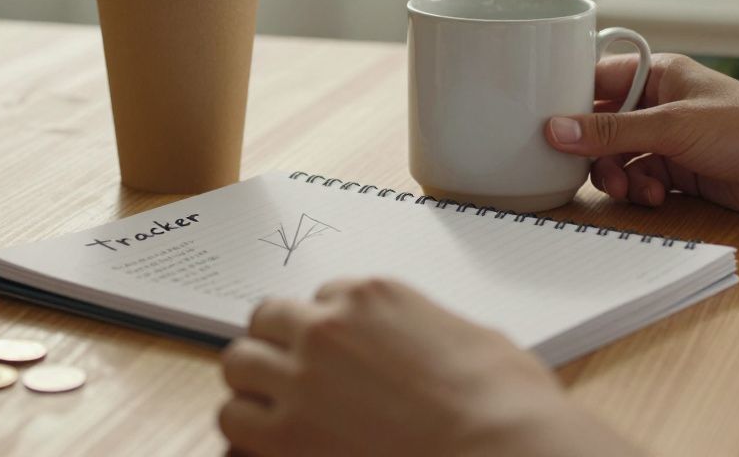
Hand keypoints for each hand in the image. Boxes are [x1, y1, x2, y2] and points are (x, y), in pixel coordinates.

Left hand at [218, 278, 641, 456]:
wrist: (501, 451)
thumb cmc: (506, 405)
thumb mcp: (477, 341)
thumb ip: (430, 332)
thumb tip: (429, 347)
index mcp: (374, 296)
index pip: (323, 297)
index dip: (329, 327)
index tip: (338, 353)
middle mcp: (327, 328)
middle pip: (267, 318)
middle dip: (278, 344)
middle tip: (294, 374)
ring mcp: (301, 379)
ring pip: (238, 364)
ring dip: (253, 384)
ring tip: (274, 410)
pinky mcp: (286, 436)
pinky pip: (233, 422)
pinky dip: (245, 434)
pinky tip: (270, 446)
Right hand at [543, 53, 738, 220]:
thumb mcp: (674, 126)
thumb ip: (612, 130)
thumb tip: (556, 130)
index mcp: (658, 74)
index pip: (596, 80)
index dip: (568, 101)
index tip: (544, 125)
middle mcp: (660, 104)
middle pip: (602, 125)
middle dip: (594, 151)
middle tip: (592, 169)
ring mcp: (671, 139)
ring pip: (619, 158)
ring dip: (617, 176)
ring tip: (630, 189)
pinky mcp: (682, 171)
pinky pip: (641, 180)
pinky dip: (640, 191)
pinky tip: (654, 197)